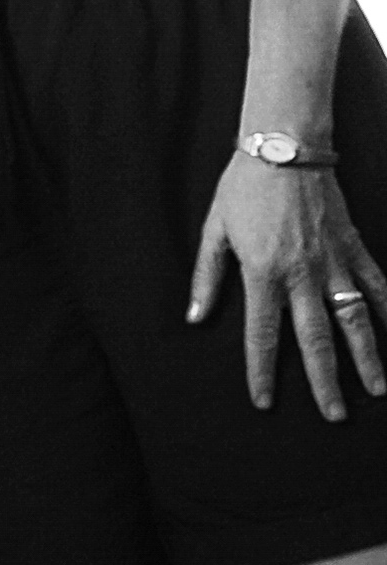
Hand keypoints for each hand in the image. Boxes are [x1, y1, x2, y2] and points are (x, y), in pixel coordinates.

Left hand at [188, 153, 386, 417]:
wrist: (284, 148)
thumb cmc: (243, 188)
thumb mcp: (214, 230)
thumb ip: (207, 276)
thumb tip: (195, 317)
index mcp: (262, 273)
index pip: (262, 334)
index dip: (262, 371)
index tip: (265, 402)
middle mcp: (301, 275)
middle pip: (315, 339)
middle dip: (323, 381)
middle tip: (333, 415)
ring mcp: (332, 262)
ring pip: (354, 320)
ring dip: (366, 358)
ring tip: (376, 390)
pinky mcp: (353, 247)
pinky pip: (376, 286)